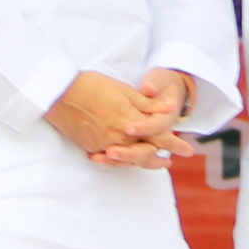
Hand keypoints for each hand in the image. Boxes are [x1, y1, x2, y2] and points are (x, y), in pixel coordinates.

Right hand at [45, 70, 191, 164]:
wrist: (59, 93)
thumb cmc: (93, 86)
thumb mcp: (125, 91)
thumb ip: (148, 104)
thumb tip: (171, 109)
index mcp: (131, 122)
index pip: (160, 136)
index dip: (175, 144)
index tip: (189, 151)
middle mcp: (119, 137)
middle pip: (145, 154)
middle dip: (158, 159)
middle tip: (170, 163)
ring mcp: (103, 145)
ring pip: (128, 160)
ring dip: (141, 162)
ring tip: (151, 163)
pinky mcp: (90, 147)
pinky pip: (109, 159)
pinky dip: (119, 161)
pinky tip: (123, 160)